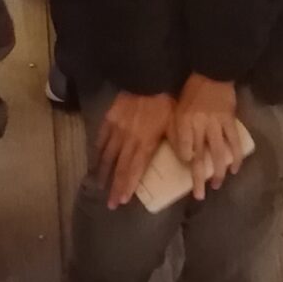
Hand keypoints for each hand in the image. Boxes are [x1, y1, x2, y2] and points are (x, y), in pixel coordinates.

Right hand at [95, 90, 175, 210]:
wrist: (148, 78)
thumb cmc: (166, 102)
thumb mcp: (177, 124)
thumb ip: (179, 143)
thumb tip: (187, 159)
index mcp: (145, 143)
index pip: (134, 170)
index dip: (127, 186)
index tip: (122, 200)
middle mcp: (128, 140)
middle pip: (119, 167)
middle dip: (114, 186)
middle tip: (110, 203)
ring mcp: (116, 129)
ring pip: (107, 155)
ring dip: (103, 172)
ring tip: (99, 185)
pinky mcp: (109, 118)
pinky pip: (101, 138)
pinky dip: (97, 150)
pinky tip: (95, 159)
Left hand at [168, 73, 243, 201]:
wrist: (211, 73)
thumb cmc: (190, 93)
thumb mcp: (176, 110)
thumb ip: (178, 131)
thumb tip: (183, 154)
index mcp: (183, 122)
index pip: (183, 147)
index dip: (185, 159)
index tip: (186, 169)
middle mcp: (199, 125)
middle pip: (199, 156)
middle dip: (198, 178)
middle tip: (199, 196)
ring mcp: (216, 124)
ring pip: (218, 152)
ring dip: (218, 172)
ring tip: (217, 185)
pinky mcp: (230, 121)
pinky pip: (234, 142)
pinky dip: (236, 157)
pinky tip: (235, 169)